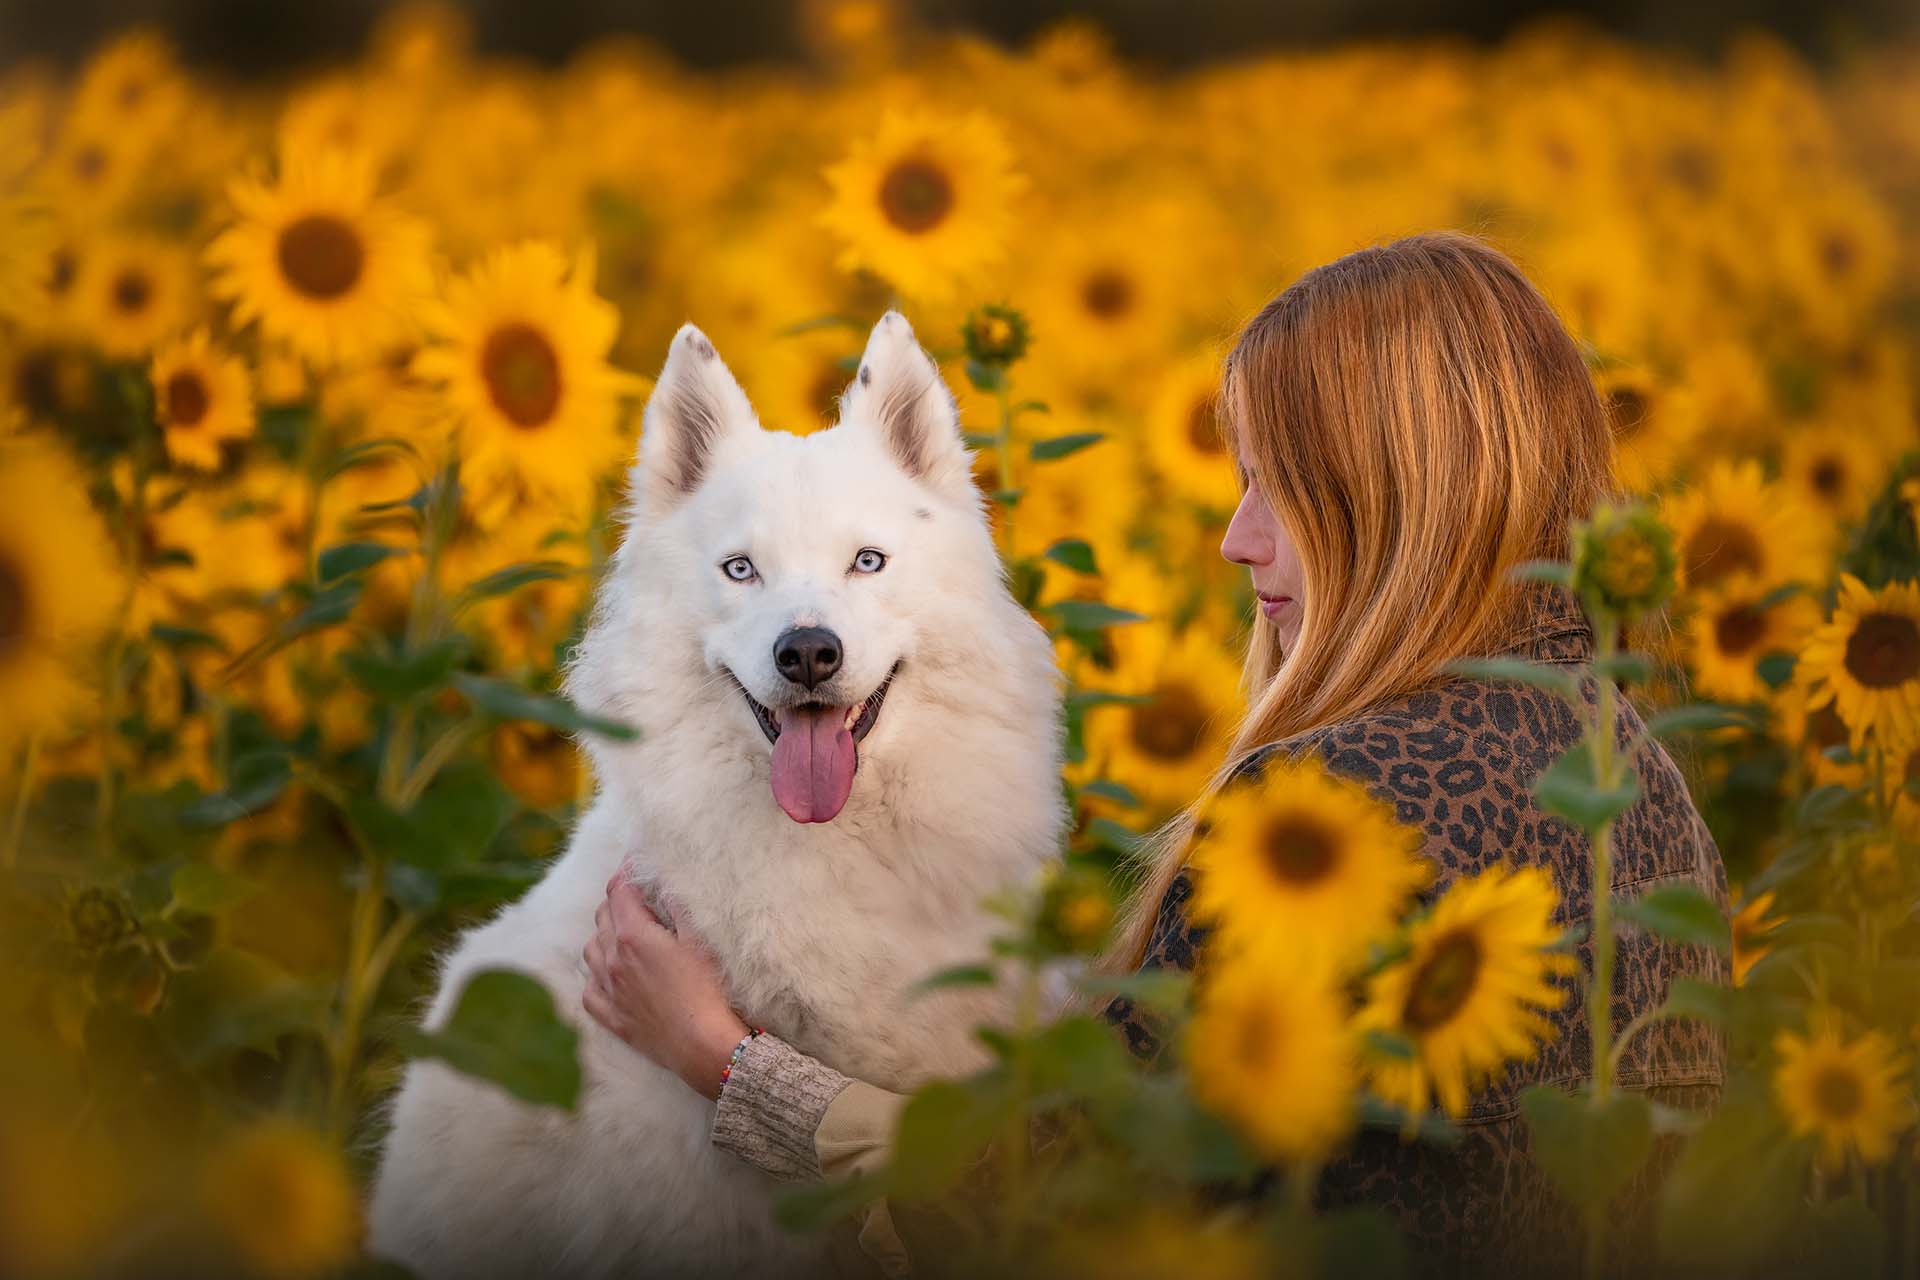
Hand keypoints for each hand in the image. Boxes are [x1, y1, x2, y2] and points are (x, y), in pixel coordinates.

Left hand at [582, 871, 749, 1100]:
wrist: (702, 1044)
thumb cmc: (707, 989)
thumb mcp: (700, 939)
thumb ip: (678, 905)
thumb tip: (664, 881)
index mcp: (633, 935)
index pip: (619, 891)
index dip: (626, 873)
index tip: (635, 865)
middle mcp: (612, 959)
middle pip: (602, 916)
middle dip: (616, 900)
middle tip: (636, 896)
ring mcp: (609, 989)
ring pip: (590, 950)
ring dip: (603, 934)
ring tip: (623, 932)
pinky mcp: (612, 1017)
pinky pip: (590, 990)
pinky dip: (596, 975)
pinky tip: (609, 974)